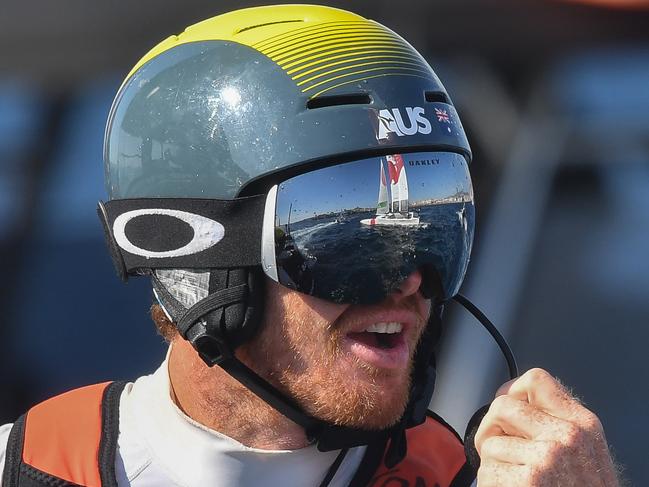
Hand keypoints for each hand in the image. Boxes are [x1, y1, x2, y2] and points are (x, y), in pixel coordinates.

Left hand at [474, 368, 620, 485]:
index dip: (511, 390)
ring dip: (494, 462)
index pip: (536, 380)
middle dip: (492, 426)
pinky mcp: (528, 480)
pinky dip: (491, 482)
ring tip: (515, 478)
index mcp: (582, 424)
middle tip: (498, 447)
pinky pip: (487, 468)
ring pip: (490, 441)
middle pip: (502, 405)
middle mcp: (567, 436)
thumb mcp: (585, 451)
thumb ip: (556, 422)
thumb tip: (515, 398)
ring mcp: (547, 457)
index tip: (507, 411)